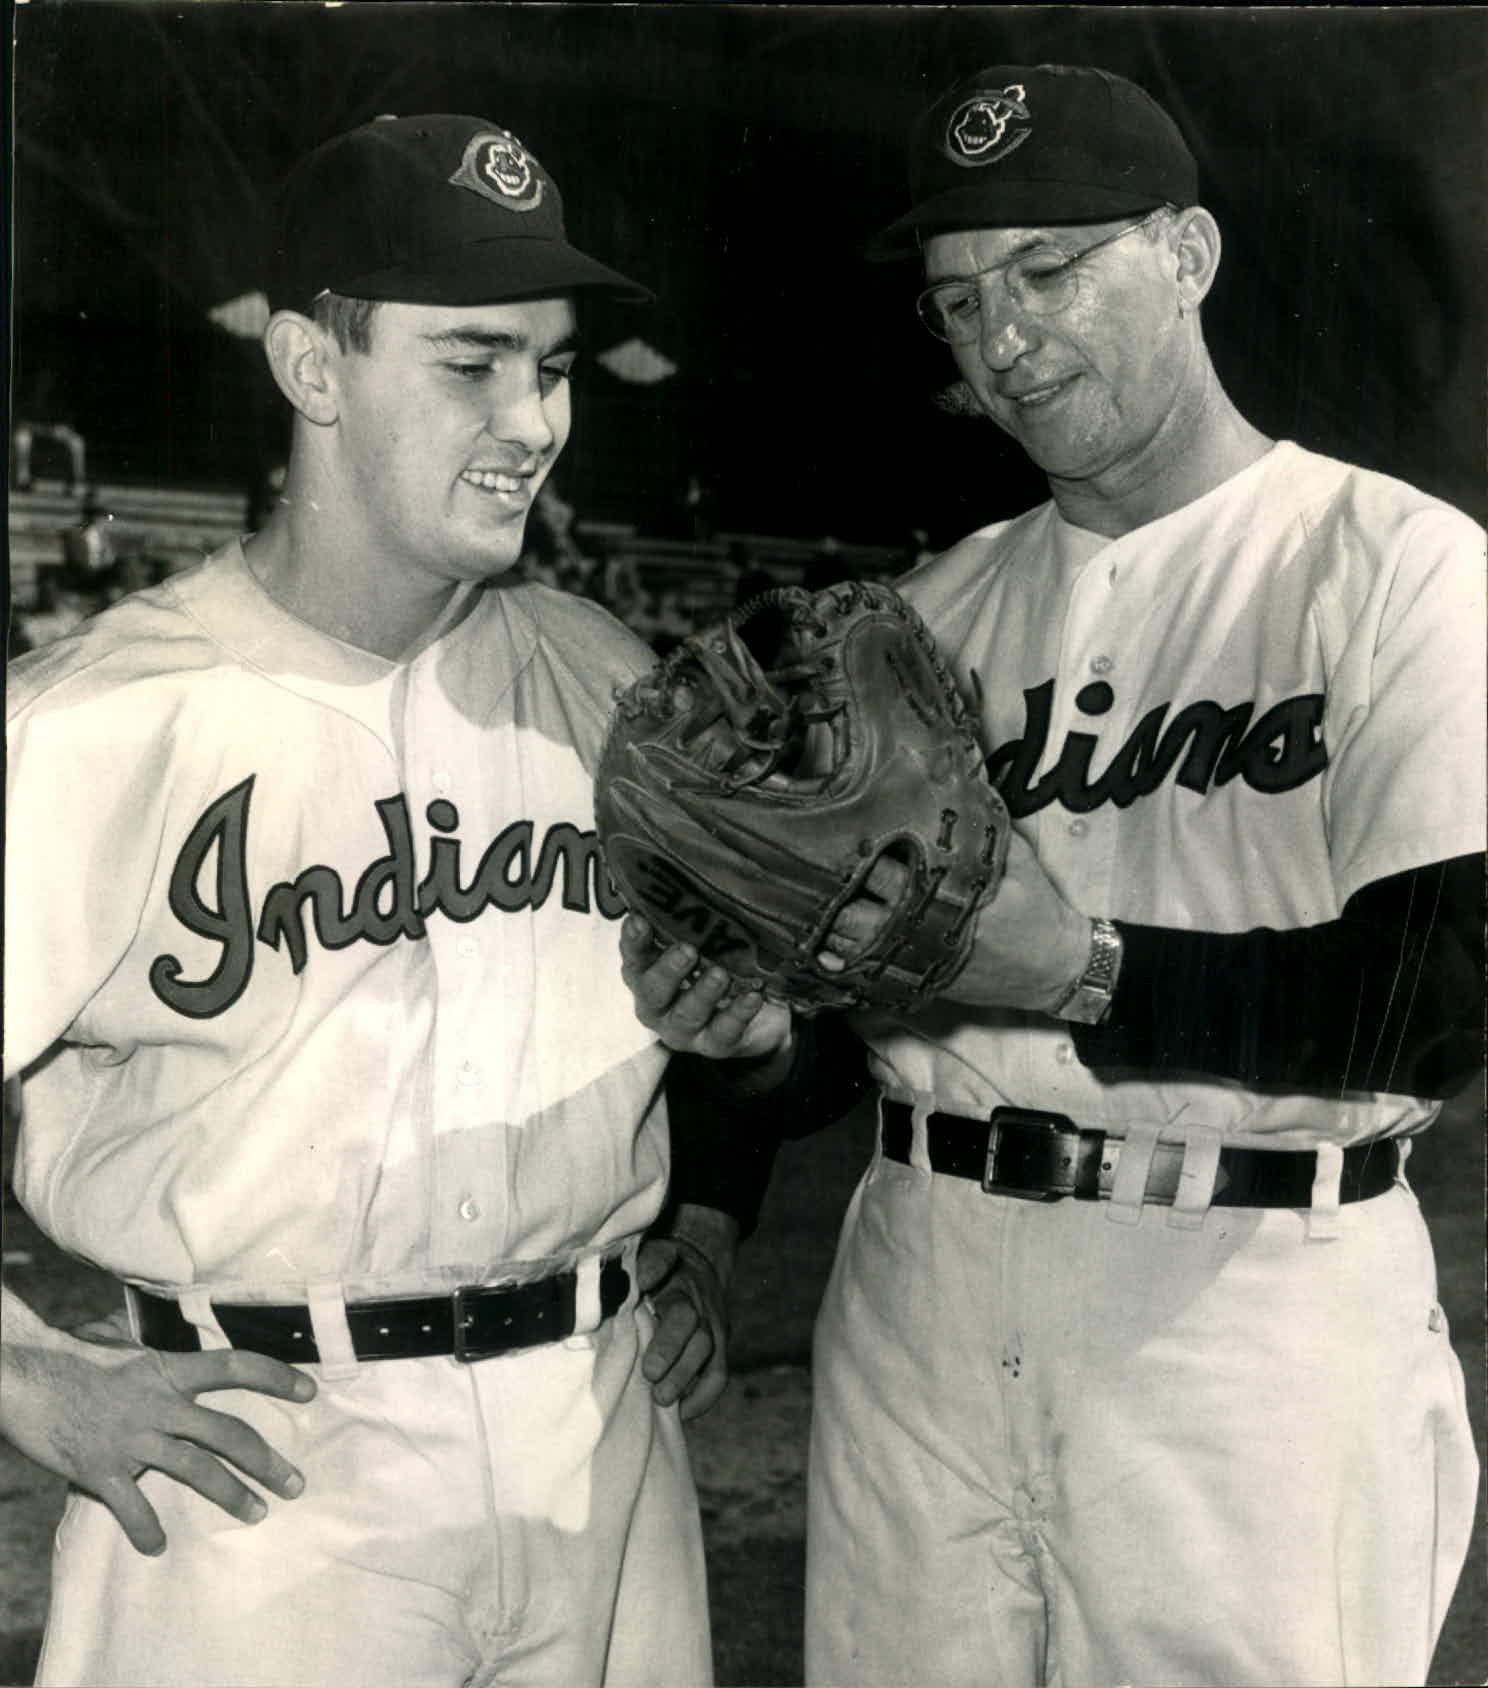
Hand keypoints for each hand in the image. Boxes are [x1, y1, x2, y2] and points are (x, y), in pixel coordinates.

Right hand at [1, 1287, 315, 1555]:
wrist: (24, 1376)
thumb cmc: (74, 1357)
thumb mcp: (126, 1346)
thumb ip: (157, 1356)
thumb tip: (174, 1348)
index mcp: (169, 1370)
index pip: (235, 1366)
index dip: (275, 1376)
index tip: (309, 1391)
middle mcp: (160, 1404)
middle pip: (228, 1432)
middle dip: (267, 1460)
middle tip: (295, 1484)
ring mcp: (132, 1438)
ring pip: (196, 1469)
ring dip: (231, 1494)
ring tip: (257, 1512)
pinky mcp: (100, 1468)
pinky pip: (133, 1506)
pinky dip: (146, 1528)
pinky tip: (157, 1545)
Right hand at [620, 915, 793, 1064]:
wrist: (759, 1016)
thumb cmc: (722, 967)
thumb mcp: (706, 945)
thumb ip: (693, 924)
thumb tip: (696, 881)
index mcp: (649, 975)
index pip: (635, 957)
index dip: (634, 942)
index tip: (639, 921)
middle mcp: (659, 1005)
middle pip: (652, 991)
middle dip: (668, 970)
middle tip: (687, 951)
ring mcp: (685, 1029)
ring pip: (687, 1014)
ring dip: (702, 993)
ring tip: (720, 974)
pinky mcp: (716, 1045)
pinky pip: (724, 1032)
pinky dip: (738, 1013)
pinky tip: (753, 996)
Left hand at [638, 1204, 738, 1420]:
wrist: (701, 1269)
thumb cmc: (659, 1270)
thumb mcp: (644, 1257)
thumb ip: (631, 1268)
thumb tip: (616, 1284)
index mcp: (670, 1266)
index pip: (661, 1260)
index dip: (652, 1270)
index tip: (642, 1285)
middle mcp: (694, 1294)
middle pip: (686, 1318)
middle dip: (669, 1347)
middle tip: (649, 1373)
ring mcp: (711, 1321)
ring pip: (705, 1349)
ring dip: (683, 1376)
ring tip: (660, 1399)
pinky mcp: (719, 1346)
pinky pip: (718, 1374)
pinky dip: (702, 1397)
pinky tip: (681, 1412)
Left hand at [819, 827, 1089, 1012]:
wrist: (1051, 965)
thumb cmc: (1035, 905)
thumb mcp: (1015, 856)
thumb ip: (980, 823)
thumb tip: (960, 774)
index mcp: (949, 894)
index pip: (888, 870)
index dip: (859, 852)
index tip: (834, 833)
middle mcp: (928, 929)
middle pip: (860, 907)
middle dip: (835, 887)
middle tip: (807, 863)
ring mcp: (920, 959)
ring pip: (857, 942)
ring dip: (831, 922)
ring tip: (805, 899)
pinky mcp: (920, 978)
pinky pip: (870, 970)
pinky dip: (844, 957)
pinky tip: (821, 944)